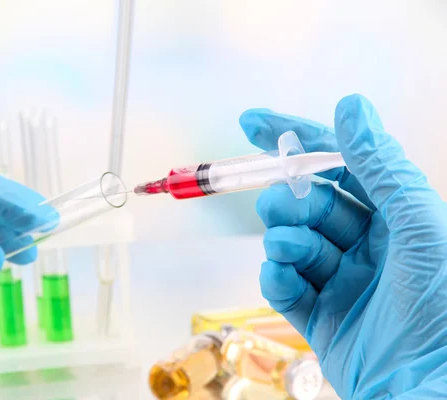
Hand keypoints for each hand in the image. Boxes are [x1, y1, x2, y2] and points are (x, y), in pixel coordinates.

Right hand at [241, 94, 446, 398]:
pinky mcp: (320, 318)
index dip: (298, 140)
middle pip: (311, 205)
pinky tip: (283, 277)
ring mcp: (342, 282)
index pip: (340, 165)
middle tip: (275, 202)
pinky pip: (285, 287)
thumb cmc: (442, 306)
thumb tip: (350, 107)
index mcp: (397, 218)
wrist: (432, 387)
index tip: (254, 124)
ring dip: (283, 240)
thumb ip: (380, 166)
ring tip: (287, 247)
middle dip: (288, 199)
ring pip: (294, 243)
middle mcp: (368, 246)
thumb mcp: (418, 224)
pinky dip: (277, 278)